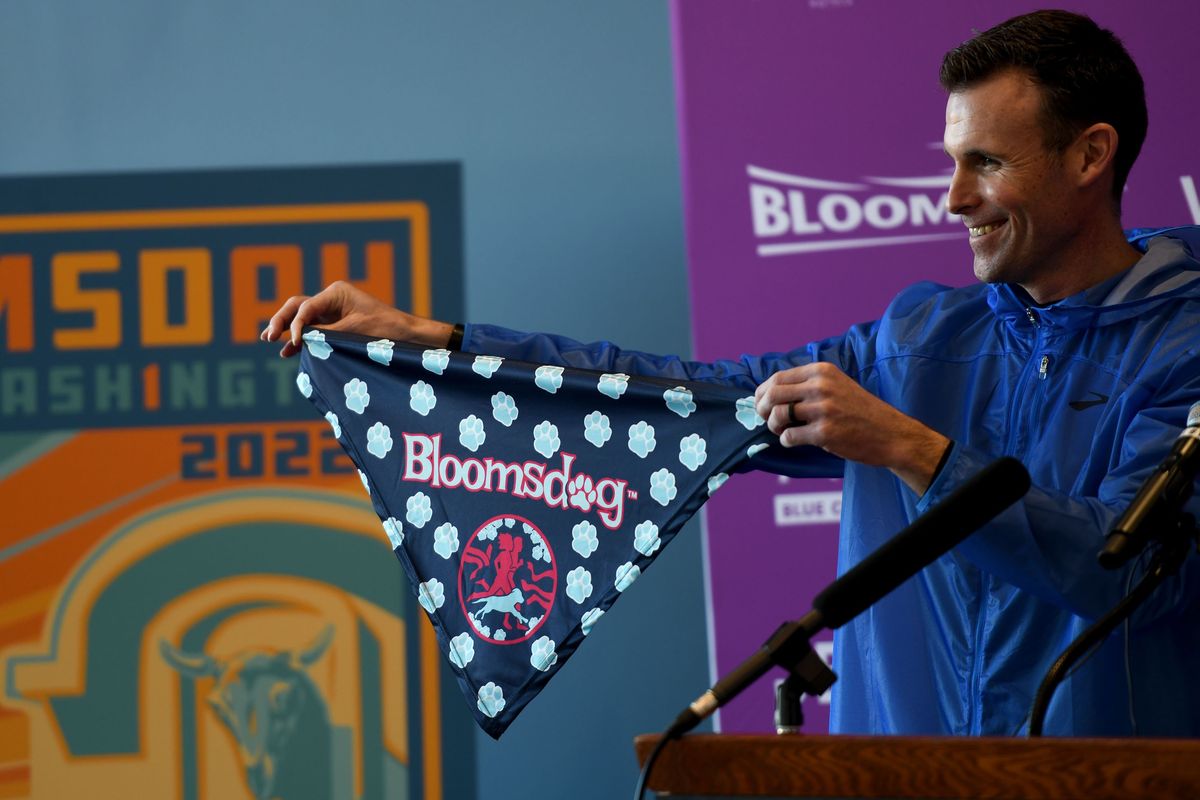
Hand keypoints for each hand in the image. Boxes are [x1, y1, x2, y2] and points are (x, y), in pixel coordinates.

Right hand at [260, 281, 454, 356]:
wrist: (408, 336)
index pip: (306, 307)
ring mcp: (333, 312)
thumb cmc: (385, 330)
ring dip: (287, 330)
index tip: (293, 342)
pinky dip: (302, 339)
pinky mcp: (336, 325)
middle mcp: (332, 299)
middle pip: (297, 307)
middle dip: (281, 321)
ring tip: (270, 341)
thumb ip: (324, 335)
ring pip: (302, 318)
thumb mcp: (352, 333)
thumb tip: (297, 340)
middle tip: (268, 337)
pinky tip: (288, 351)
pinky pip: (313, 330)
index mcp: (336, 293)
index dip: (295, 325)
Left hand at [754, 362, 949, 493]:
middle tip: (767, 419)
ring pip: (778, 416)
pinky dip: (786, 441)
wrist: (891, 434)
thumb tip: (771, 392)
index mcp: (822, 371)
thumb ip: (809, 384)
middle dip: (763, 409)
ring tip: (783, 431)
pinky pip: (789, 437)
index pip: (778, 377)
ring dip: (774, 426)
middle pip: (773, 394)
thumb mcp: (837, 385)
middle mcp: (821, 386)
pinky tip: (796, 441)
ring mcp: (823, 409)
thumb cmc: (861, 411)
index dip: (762, 392)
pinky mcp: (824, 433)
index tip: (760, 403)